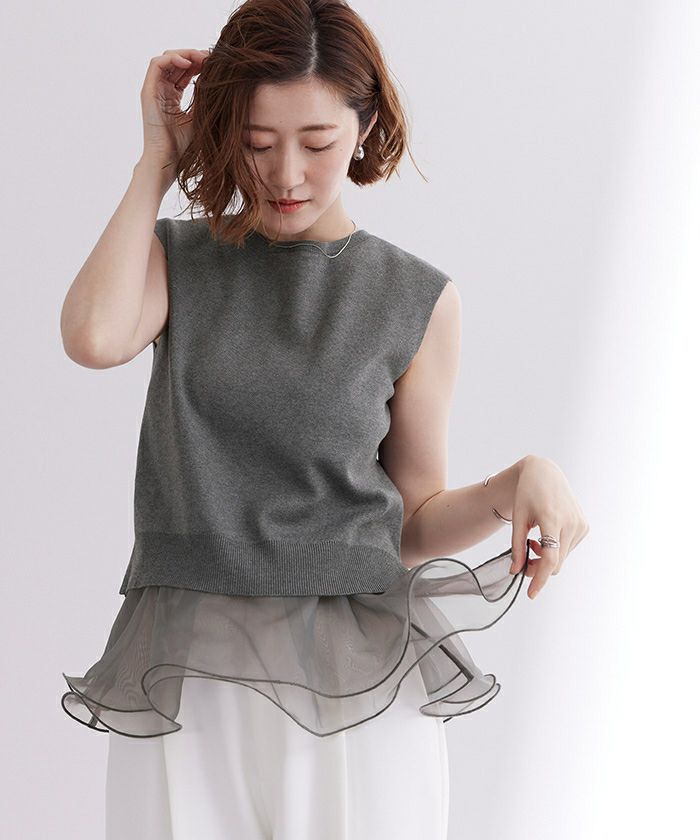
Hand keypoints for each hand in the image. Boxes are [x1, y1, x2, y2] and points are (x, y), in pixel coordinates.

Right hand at [138, 48, 210, 171]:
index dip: (199, 63)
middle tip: (211, 57)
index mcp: (172, 95)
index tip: (215, 63)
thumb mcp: (199, 116)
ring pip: (167, 58)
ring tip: (201, 58)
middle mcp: (162, 90)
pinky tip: (188, 63)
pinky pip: (156, 64)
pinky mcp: (148, 92)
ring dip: (185, 54)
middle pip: (176, 61)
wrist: (167, 160)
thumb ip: (204, 98)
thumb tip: (217, 80)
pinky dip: (172, 58)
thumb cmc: (183, 145)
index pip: (185, 70)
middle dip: (194, 56)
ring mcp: (154, 90)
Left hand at [508, 455, 588, 598]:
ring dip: (546, 558)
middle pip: (556, 562)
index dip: (540, 578)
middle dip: (538, 568)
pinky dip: (555, 550)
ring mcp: (580, 525)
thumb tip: (516, 570)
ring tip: (532, 541)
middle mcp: (571, 523)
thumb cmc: (527, 493)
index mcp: (552, 519)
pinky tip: (545, 537)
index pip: (550, 559)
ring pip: (562, 558)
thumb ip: (517, 546)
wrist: (544, 473)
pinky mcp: (584, 526)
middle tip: (522, 563)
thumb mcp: (518, 518)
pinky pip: (568, 549)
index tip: (531, 594)